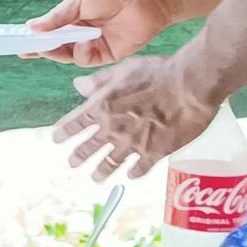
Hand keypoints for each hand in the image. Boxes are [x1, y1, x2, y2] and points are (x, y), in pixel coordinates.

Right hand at [29, 0, 183, 66]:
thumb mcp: (79, 1)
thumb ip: (57, 18)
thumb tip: (31, 27)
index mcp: (75, 17)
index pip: (50, 31)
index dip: (36, 37)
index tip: (18, 41)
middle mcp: (83, 32)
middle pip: (57, 46)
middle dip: (41, 49)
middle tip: (26, 51)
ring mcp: (94, 44)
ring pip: (68, 55)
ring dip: (58, 51)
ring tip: (51, 45)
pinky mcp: (107, 54)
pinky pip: (86, 59)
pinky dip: (80, 52)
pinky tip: (82, 42)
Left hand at [52, 55, 221, 181]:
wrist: (189, 85)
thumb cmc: (158, 72)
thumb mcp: (123, 69)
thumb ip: (99, 81)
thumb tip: (78, 86)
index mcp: (101, 107)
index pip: (74, 124)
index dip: (64, 132)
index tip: (56, 139)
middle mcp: (112, 129)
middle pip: (89, 148)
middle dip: (78, 156)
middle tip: (72, 163)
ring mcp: (132, 143)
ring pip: (110, 163)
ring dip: (100, 172)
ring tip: (95, 177)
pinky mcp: (154, 153)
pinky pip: (139, 169)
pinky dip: (133, 173)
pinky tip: (131, 175)